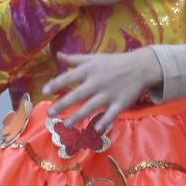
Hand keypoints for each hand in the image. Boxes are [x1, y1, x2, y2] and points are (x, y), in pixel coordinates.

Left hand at [44, 48, 161, 132]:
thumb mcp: (94, 58)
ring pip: (91, 107)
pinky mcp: (120, 104)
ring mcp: (109, 94)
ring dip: (78, 116)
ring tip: (66, 124)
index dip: (57, 83)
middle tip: (50, 113)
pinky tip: (95, 130)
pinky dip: (104, 122)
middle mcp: (97, 82)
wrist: (140, 67)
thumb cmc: (113, 62)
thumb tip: (57, 55)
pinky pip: (110, 115)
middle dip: (63, 104)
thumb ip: (75, 59)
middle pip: (78, 95)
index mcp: (90, 69)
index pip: (70, 77)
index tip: (45, 91)